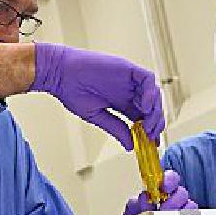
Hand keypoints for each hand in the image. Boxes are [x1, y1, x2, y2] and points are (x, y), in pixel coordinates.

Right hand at [30, 43, 163, 149]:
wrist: (60, 73)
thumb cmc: (72, 91)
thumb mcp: (96, 117)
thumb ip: (115, 129)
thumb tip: (130, 145)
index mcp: (122, 104)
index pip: (143, 118)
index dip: (150, 130)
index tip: (151, 143)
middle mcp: (128, 92)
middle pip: (152, 108)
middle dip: (155, 123)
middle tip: (150, 135)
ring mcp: (129, 80)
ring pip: (154, 94)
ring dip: (155, 110)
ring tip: (147, 124)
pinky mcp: (128, 69)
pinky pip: (147, 79)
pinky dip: (151, 93)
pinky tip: (145, 106)